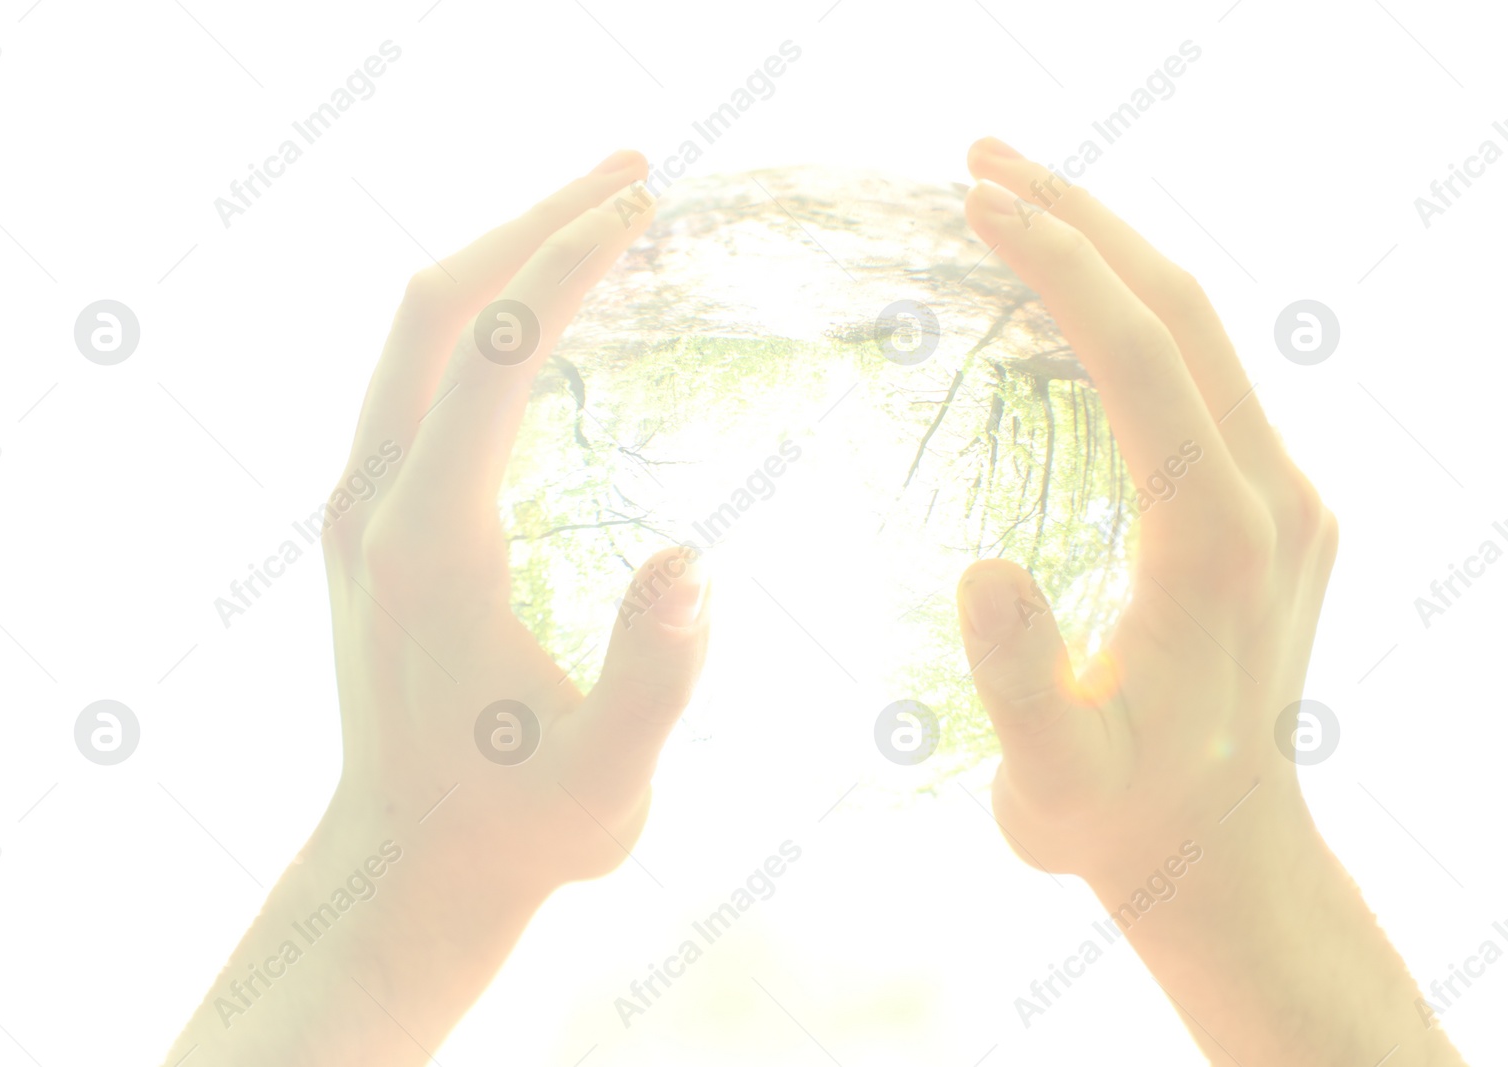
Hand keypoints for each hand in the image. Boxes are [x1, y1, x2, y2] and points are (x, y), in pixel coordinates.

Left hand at [160, 151, 711, 1066]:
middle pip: (435, 309)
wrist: (407, 868)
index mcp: (430, 545)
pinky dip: (488, 321)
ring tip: (603, 220)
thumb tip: (695, 561)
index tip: (648, 207)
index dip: (568, 266)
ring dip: (505, 262)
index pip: (495, 356)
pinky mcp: (374, 518)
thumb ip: (652, 681)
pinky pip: (423, 377)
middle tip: (636, 174)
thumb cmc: (516, 833)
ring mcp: (364, 504)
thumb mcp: (606, 790)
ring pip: (420, 334)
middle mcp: (377, 502)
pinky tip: (553, 322)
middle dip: (531, 224)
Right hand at [957, 138, 1462, 1064]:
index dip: (1063, 270)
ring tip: (1015, 205)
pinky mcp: (1267, 506)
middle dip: (1085, 222)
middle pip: (1186, 312)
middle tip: (981, 163)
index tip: (979, 206)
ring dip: (1111, 255)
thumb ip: (1020, 682)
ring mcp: (1279, 495)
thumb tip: (979, 569)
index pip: (1145, 359)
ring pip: (1201, 333)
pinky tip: (1070, 304)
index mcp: (1216, 542)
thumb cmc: (1121, 820)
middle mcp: (1269, 496)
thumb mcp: (1051, 783)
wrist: (1219, 852)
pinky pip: (1200, 376)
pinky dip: (1131, 315)